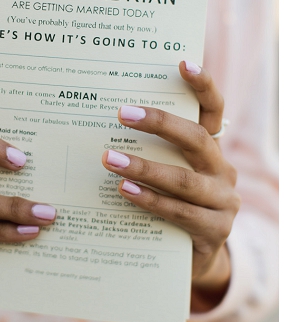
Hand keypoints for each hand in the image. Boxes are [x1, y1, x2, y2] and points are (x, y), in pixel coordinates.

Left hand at [102, 61, 238, 311]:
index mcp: (210, 151)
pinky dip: (150, 201)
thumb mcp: (160, 173)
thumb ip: (145, 148)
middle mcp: (223, 172)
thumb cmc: (166, 204)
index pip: (213, 112)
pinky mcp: (213, 232)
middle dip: (160, 125)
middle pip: (197, 140)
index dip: (203, 87)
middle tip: (121, 114)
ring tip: (110, 159)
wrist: (191, 259)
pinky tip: (124, 191)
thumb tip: (98, 115)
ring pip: (185, 181)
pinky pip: (180, 213)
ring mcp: (223, 203)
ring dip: (145, 168)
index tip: (183, 62)